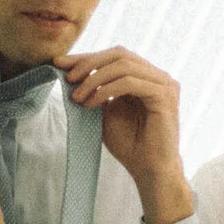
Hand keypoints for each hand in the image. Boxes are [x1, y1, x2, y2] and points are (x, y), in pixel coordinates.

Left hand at [62, 48, 192, 223]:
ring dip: (94, 79)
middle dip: (88, 63)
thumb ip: (95, 89)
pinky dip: (106, 89)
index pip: (114, 56)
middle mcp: (158, 77)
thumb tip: (68, 69)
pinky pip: (130, 82)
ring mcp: (164, 85)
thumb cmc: (129, 143)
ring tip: (77, 97)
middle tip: (68, 79)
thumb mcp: (105, 110)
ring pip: (123, 65)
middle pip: (119, 54)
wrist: (148, 169)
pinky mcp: (165, 96)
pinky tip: (92, 102)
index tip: (59, 64)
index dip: (86, 57)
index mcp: (146, 77)